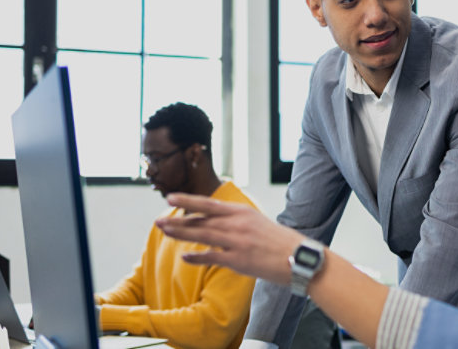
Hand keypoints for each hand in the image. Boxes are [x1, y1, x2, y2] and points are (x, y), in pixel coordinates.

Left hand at [155, 193, 303, 284]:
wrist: (299, 257)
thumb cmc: (280, 241)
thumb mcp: (258, 222)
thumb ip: (236, 222)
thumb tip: (216, 223)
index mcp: (242, 212)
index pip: (209, 204)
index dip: (188, 201)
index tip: (171, 198)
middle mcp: (238, 224)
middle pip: (202, 220)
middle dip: (178, 220)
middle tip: (158, 219)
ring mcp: (238, 241)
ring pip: (203, 235)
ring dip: (182, 233)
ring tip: (164, 231)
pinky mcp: (239, 260)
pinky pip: (213, 257)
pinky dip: (197, 257)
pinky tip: (185, 258)